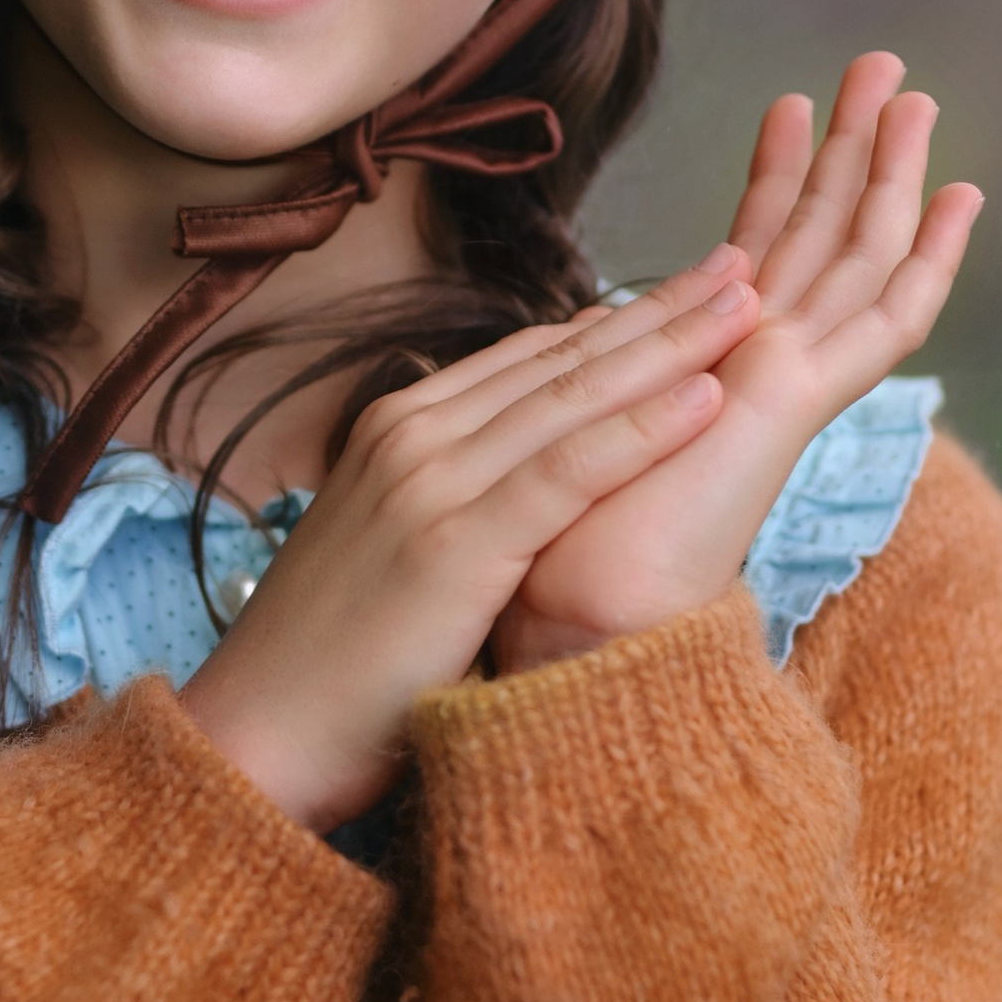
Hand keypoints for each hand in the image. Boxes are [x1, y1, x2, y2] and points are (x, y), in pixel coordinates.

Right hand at [176, 249, 763, 828]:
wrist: (254, 738)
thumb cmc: (331, 671)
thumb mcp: (392, 555)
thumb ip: (453, 508)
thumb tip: (529, 501)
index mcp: (395, 432)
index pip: (526, 359)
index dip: (613, 322)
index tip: (685, 294)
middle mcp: (410, 434)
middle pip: (560, 357)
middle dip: (658, 308)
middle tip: (738, 263)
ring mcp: (429, 481)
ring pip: (574, 395)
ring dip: (671, 343)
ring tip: (747, 302)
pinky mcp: (454, 540)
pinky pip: (568, 468)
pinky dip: (642, 427)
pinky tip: (706, 393)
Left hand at [494, 54, 980, 674]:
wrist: (566, 622)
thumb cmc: (548, 546)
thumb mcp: (567, 427)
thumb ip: (594, 377)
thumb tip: (576, 341)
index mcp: (702, 371)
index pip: (755, 255)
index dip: (778, 183)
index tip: (794, 112)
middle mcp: (753, 369)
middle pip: (819, 239)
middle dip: (850, 152)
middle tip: (881, 67)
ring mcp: (784, 382)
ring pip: (859, 257)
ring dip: (891, 173)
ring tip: (912, 90)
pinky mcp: (794, 398)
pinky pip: (886, 315)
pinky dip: (924, 251)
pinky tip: (956, 194)